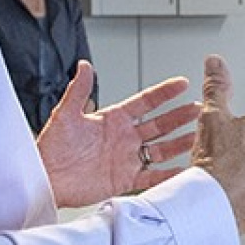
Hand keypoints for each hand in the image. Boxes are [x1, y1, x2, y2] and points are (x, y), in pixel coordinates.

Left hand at [38, 62, 201, 207]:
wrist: (45, 178)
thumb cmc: (51, 147)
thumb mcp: (65, 115)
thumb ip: (79, 91)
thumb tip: (84, 65)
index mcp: (113, 119)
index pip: (145, 102)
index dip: (164, 93)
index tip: (182, 84)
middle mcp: (123, 138)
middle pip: (159, 124)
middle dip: (180, 116)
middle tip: (199, 109)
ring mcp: (127, 158)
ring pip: (161, 149)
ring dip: (180, 142)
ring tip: (198, 136)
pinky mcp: (125, 179)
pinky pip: (152, 176)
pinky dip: (169, 174)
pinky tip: (183, 169)